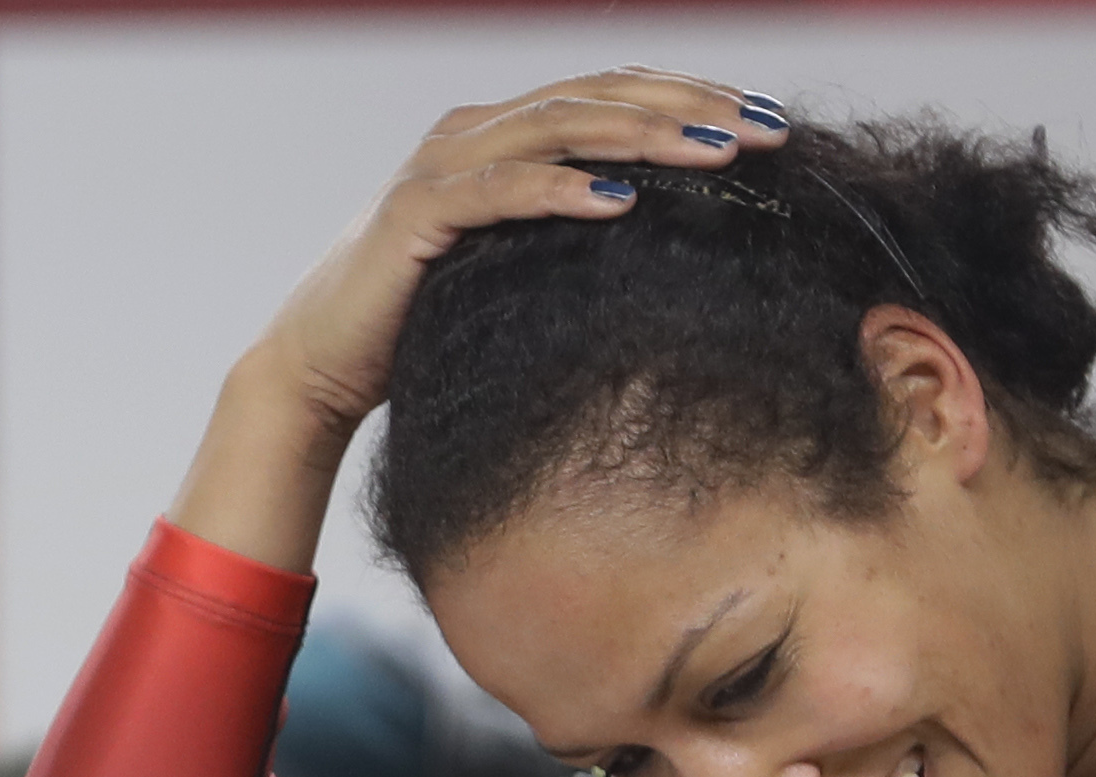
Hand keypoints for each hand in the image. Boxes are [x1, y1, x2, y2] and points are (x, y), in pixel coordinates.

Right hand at [173, 67, 787, 567]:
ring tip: (714, 150)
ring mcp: (444, 167)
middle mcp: (476, 133)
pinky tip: (619, 199)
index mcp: (508, 136)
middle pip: (598, 97)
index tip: (771, 120)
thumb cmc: (429, 319)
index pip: (615, 95)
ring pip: (557, 128)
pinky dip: (560, 189)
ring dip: (642, 135)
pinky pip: (499, 190)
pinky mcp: (417, 215)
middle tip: (767, 128)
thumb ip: (578, 237)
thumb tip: (671, 240)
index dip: (692, 96)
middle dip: (688, 106)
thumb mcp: (523, 267)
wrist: (323, 363)